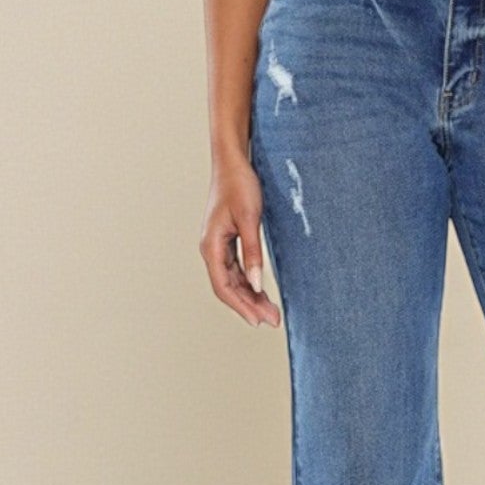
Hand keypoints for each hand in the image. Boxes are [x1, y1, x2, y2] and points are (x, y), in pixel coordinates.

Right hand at [201, 158, 280, 327]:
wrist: (233, 163)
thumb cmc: (239, 186)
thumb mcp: (250, 219)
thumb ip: (253, 253)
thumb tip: (255, 284)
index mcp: (211, 246)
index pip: (223, 286)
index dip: (240, 306)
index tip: (258, 321)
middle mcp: (211, 249)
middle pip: (228, 287)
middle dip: (249, 305)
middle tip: (273, 320)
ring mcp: (218, 246)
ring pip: (233, 280)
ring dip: (251, 296)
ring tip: (271, 311)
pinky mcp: (227, 241)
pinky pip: (237, 269)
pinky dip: (249, 282)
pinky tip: (262, 291)